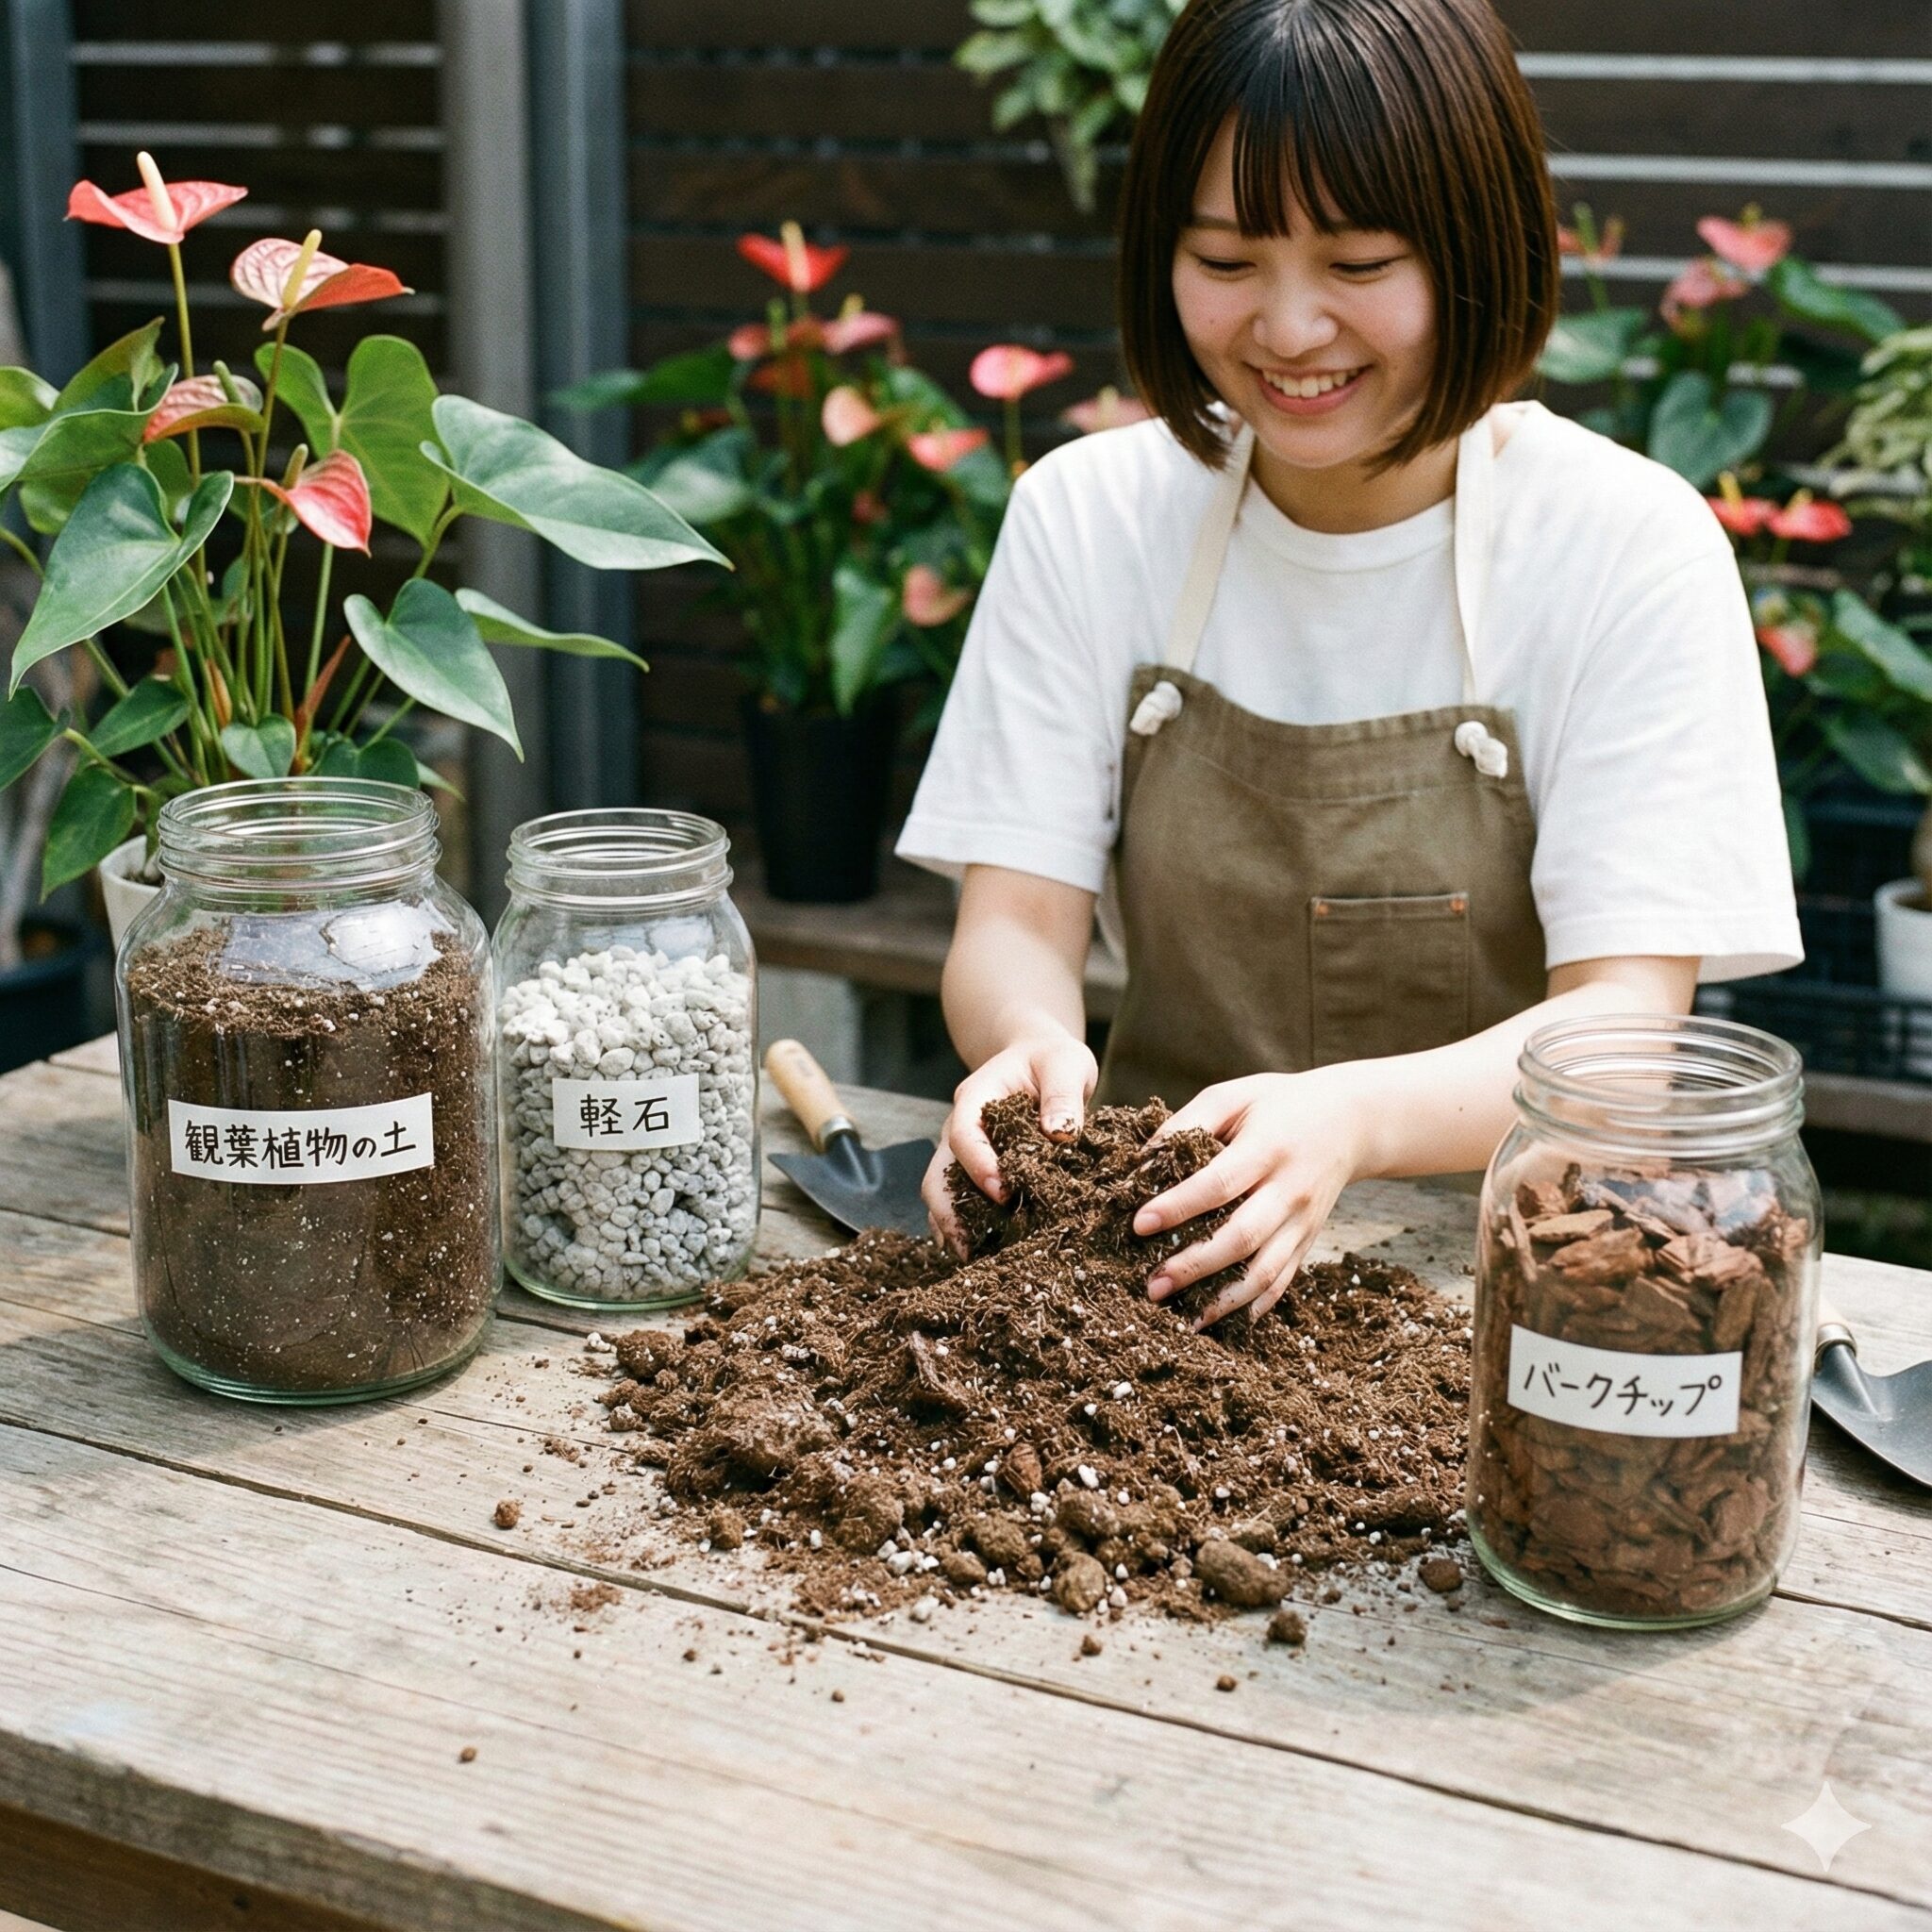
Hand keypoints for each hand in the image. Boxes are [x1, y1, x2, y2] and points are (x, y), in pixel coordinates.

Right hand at [923, 1028, 1096, 1256]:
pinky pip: (959, 1199)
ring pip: (941, 1192)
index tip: (1003, 1193)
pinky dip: (965, 1224)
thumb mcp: (1066, 1063)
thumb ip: (1064, 1095)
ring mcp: (963, 1151)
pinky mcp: (974, 1169)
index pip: (963, 1134)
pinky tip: (983, 1250)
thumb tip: (1061, 1135)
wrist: (1036, 1057)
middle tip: (971, 1246)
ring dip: (952, 1224)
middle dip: (949, 1211)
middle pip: (938, 1172)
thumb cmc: (1051, 1060)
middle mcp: (959, 1127)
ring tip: (973, 1257)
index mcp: (976, 1097)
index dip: (978, 1165)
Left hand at [1132, 1068, 1368, 1328]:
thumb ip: (1188, 1122)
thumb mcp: (1234, 1096)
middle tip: (1152, 1285)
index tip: (1139, 1224)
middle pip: (1242, 1237)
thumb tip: (1142, 1161)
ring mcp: (1302, 1221)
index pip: (1219, 1183)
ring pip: (1265, 1270)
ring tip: (1183, 1319)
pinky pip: (1283, 1280)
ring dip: (1222, 1300)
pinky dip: (1253, 1305)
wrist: (1351, 1121)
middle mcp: (1289, 1190)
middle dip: (1194, 1265)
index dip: (1178, 1206)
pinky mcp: (1308, 1240)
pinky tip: (1222, 1321)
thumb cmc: (1278, 1104)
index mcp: (1267, 1148)